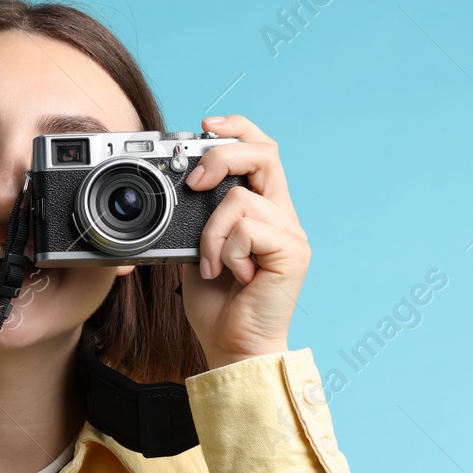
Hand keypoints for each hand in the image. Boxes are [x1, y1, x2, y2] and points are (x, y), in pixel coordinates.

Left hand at [178, 114, 309, 367]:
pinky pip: (246, 228)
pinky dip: (225, 250)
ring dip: (211, 233)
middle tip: (195, 182)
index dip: (237, 129)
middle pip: (264, 153)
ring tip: (211, 265)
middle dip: (222, 155)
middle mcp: (282, 215)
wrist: (233, 347)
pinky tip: (231, 274)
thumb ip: (196, 217)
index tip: (205, 125)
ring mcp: (290, 232)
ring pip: (240, 198)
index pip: (260, 150)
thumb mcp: (195, 249)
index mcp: (262, 210)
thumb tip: (180, 185)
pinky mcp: (293, 251)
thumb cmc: (217, 305)